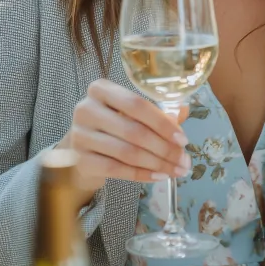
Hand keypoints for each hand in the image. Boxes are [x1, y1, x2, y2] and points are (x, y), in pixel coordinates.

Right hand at [57, 80, 190, 205]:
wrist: (82, 148)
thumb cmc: (112, 124)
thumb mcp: (131, 112)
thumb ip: (157, 112)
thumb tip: (184, 110)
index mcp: (101, 89)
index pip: (137, 104)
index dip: (162, 123)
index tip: (183, 139)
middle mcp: (87, 108)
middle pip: (133, 131)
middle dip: (164, 149)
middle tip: (184, 161)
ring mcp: (80, 135)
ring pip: (127, 152)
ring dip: (156, 164)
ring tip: (176, 170)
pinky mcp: (80, 159)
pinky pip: (116, 169)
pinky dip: (140, 174)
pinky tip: (158, 177)